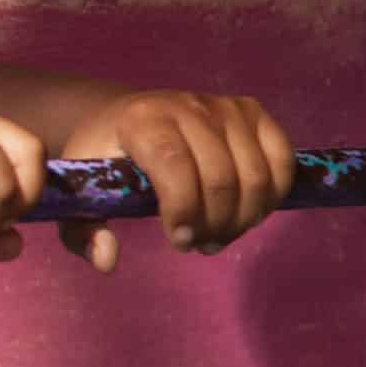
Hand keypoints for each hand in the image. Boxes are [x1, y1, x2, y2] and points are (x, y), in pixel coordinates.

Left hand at [57, 90, 293, 271]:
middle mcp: (186, 105)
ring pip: (255, 174)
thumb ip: (83, 230)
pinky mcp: (251, 111)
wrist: (127, 117)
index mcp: (141, 120)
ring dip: (245, 217)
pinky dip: (273, 194)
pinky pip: (281, 158)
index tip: (179, 241)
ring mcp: (224, 106)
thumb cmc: (109, 159)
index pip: (174, 165)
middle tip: (200, 244)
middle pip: (221, 176)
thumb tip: (107, 261)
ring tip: (221, 234)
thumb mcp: (85, 192)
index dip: (184, 209)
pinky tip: (249, 211)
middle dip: (216, 223)